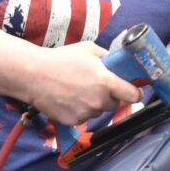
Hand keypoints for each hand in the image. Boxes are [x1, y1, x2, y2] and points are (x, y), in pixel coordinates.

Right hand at [25, 42, 141, 124]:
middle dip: (109, 96)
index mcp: (106, 82)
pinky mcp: (74, 121)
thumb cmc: (61, 59)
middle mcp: (99, 100)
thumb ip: (107, 57)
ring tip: (78, 90)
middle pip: (114, 103)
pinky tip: (68, 98)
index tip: (133, 91)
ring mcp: (86, 112)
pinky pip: (84, 117)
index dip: (135, 93)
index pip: (133, 95)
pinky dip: (79, 110)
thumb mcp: (89, 49)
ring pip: (98, 111)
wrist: (34, 75)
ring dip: (94, 103)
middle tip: (97, 85)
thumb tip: (118, 63)